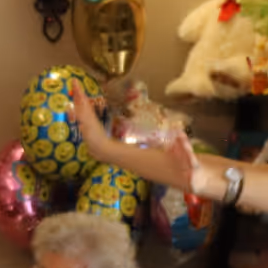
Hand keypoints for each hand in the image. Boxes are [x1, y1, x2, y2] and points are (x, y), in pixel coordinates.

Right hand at [67, 82, 113, 150]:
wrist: (102, 149)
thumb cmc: (94, 137)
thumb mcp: (86, 124)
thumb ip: (79, 115)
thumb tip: (69, 106)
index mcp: (87, 113)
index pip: (81, 98)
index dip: (78, 89)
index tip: (74, 79)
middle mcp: (88, 116)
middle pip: (82, 102)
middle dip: (77, 94)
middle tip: (71, 87)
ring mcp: (88, 122)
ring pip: (81, 109)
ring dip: (77, 103)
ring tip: (71, 99)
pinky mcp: (87, 130)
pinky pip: (79, 118)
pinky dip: (76, 114)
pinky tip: (73, 116)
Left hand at [71, 87, 199, 190]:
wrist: (191, 179)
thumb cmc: (189, 169)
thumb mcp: (188, 162)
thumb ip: (186, 152)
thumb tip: (181, 137)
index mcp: (131, 158)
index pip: (99, 142)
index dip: (88, 124)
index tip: (81, 102)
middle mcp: (122, 159)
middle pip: (90, 136)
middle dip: (81, 113)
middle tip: (75, 89)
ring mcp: (121, 157)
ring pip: (93, 139)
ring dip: (85, 118)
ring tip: (78, 97)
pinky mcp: (125, 153)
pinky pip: (100, 139)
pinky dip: (92, 125)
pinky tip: (91, 115)